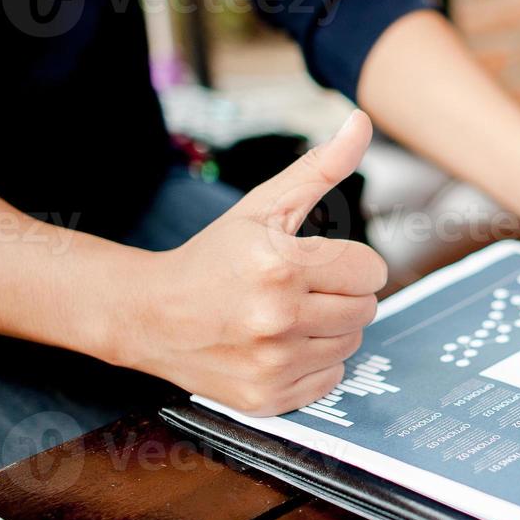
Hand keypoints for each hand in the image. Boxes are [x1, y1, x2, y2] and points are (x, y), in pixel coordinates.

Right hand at [116, 111, 387, 415]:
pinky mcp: (267, 398)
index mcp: (281, 265)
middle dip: (342, 295)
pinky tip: (279, 345)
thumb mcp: (263, 206)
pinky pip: (330, 380)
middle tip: (300, 290)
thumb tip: (361, 121)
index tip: (318, 263)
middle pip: (367, 310)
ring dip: (330, 329)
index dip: (351, 264)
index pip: (372, 271)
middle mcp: (278, 318)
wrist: (148, 315)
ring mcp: (272, 363)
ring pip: (351, 344)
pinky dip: (314, 363)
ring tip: (287, 316)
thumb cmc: (214, 257)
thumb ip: (320, 168)